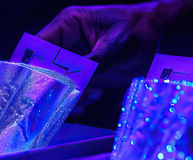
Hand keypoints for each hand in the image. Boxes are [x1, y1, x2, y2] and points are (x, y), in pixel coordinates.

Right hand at [38, 1, 183, 88]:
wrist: (159, 42)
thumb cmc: (139, 27)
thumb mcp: (119, 37)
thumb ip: (98, 55)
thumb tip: (80, 74)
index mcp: (68, 25)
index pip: (40, 44)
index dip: (33, 62)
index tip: (36, 80)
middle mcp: (65, 45)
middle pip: (43, 69)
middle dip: (52, 85)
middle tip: (66, 95)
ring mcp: (73, 63)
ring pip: (56, 85)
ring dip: (67, 95)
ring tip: (89, 95)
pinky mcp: (84, 78)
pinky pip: (70, 93)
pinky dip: (76, 101)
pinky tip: (91, 98)